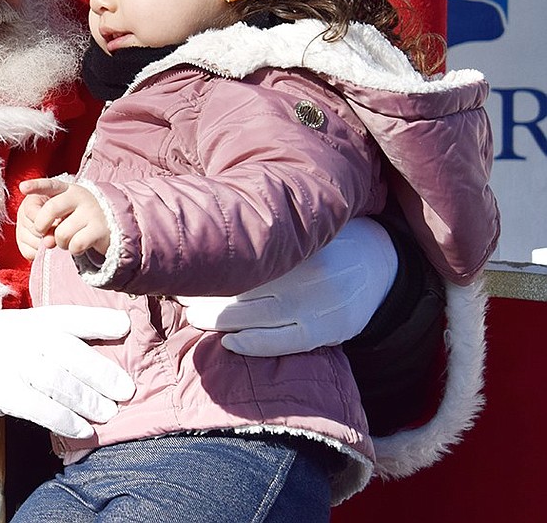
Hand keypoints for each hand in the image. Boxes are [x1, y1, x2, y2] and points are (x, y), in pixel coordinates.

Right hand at [0, 306, 134, 437]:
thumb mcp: (1, 337)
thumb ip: (34, 342)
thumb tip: (79, 358)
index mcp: (20, 321)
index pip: (64, 316)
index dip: (96, 320)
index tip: (125, 327)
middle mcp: (15, 336)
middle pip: (67, 350)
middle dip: (100, 370)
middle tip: (126, 388)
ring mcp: (4, 361)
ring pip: (57, 379)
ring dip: (86, 398)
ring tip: (107, 413)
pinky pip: (37, 406)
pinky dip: (62, 418)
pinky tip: (79, 429)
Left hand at [19, 178, 110, 256]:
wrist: (111, 223)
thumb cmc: (78, 217)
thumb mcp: (64, 212)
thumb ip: (49, 223)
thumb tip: (47, 242)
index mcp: (67, 189)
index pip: (50, 185)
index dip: (36, 186)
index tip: (22, 188)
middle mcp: (79, 196)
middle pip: (51, 209)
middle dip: (40, 225)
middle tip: (42, 231)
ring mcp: (91, 212)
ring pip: (61, 233)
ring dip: (60, 242)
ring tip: (68, 238)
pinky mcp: (99, 229)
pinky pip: (75, 244)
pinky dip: (73, 249)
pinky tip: (79, 244)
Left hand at [178, 218, 397, 355]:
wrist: (381, 261)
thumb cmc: (323, 237)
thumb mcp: (300, 220)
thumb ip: (265, 223)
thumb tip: (206, 215)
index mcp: (299, 240)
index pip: (243, 257)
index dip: (209, 267)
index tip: (184, 269)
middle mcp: (311, 272)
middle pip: (245, 288)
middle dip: (206, 294)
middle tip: (178, 293)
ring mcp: (322, 304)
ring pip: (259, 317)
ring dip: (220, 320)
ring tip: (193, 315)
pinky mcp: (330, 330)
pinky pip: (286, 342)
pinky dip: (255, 344)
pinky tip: (229, 343)